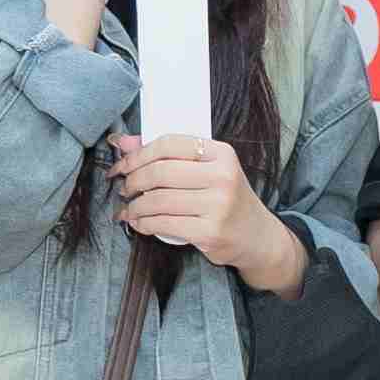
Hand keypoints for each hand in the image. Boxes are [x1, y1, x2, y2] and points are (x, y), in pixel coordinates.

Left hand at [111, 131, 285, 274]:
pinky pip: (164, 224)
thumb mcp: (207, 170)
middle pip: (161, 172)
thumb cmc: (226, 199)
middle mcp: (223, 176)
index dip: (139, 153)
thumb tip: (123, 143)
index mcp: (222, 153)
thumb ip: (168, 154)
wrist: (257, 236)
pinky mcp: (210, 233)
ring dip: (134, 206)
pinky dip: (143, 224)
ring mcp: (218, 206)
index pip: (170, 144)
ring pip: (158, 200)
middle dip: (133, 181)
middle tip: (124, 188)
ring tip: (129, 209)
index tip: (122, 165)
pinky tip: (139, 223)